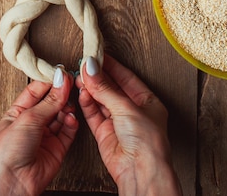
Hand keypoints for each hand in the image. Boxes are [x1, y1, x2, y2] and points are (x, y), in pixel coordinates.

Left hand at [0, 66, 77, 195]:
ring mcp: (45, 136)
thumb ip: (49, 101)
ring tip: (71, 102)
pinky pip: (67, 131)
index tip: (62, 73)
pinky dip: (71, 123)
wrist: (13, 182)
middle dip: (61, 93)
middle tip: (72, 83)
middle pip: (50, 102)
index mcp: (18, 112)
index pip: (36, 91)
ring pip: (61, 115)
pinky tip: (71, 118)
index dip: (50, 81)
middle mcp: (32, 123)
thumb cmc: (9, 151)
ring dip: (67, 108)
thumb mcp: (28, 118)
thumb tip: (61, 81)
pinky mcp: (57, 149)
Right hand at [77, 54, 181, 195]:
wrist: (140, 172)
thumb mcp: (126, 107)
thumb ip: (104, 87)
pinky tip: (82, 93)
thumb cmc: (147, 143)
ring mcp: (118, 122)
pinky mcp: (105, 133)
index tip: (97, 54)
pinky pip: (93, 113)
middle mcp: (132, 111)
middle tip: (83, 64)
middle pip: (111, 88)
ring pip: (100, 100)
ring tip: (79, 77)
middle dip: (97, 76)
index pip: (126, 77)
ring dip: (89, 88)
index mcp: (147, 102)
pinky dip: (86, 103)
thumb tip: (90, 68)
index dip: (111, 65)